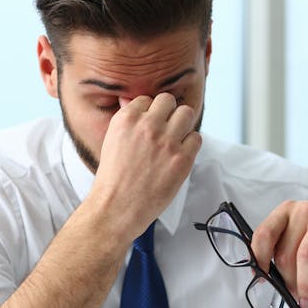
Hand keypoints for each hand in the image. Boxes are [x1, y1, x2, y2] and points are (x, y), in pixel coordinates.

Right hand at [89, 93, 200, 241]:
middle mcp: (147, 126)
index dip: (150, 112)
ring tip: (176, 139)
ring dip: (182, 124)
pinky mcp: (182, 159)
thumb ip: (125, 120)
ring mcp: (166, 142)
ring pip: (186, 113)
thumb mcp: (111, 141)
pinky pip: (196, 138)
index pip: (147, 99)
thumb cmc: (113, 179)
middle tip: (166, 128)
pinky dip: (191, 144)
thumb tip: (130, 101)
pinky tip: (180, 154)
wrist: (117, 207)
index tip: (150, 124)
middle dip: (168, 112)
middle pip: (168, 101)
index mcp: (126, 119)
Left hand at [251, 201, 307, 307]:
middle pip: (286, 250)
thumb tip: (267, 282)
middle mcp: (303, 210)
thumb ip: (280, 252)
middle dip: (288, 281)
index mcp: (285, 211)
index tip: (262, 280)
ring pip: (307, 254)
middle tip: (294, 299)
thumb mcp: (296, 238)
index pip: (264, 234)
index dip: (260, 258)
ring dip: (306, 284)